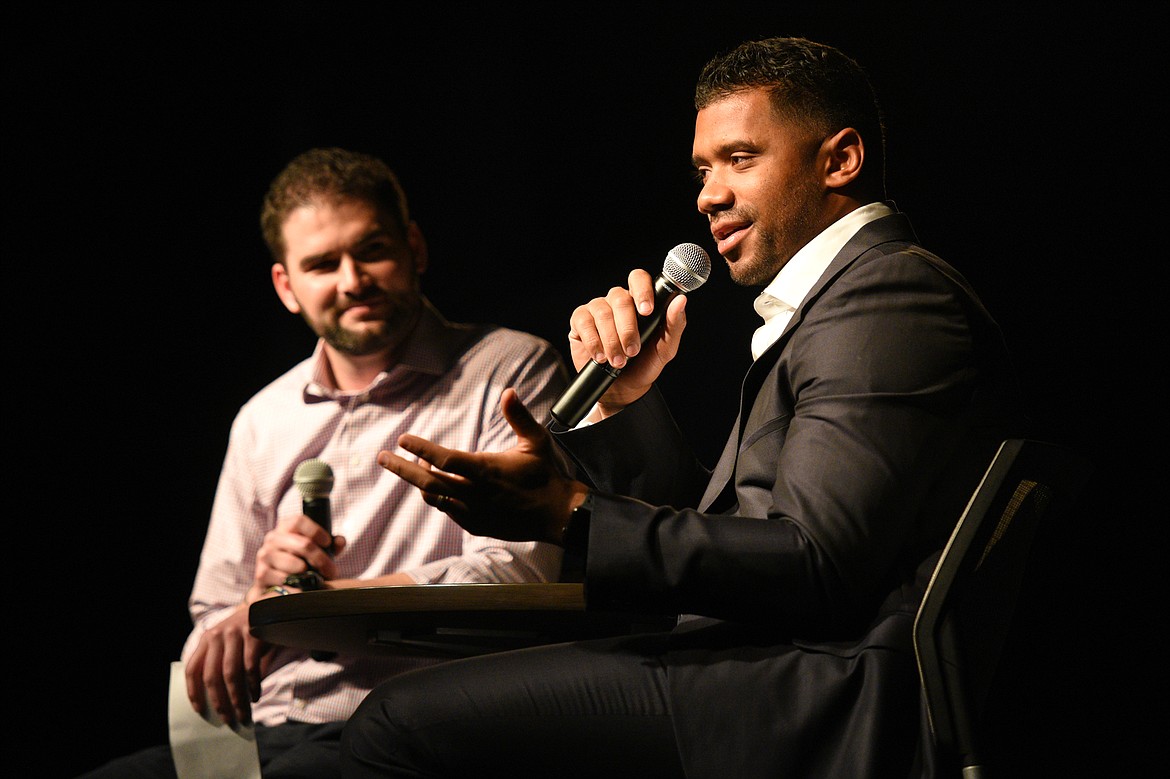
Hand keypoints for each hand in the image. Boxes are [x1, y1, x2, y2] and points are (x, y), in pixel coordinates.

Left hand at [185, 603, 272, 726]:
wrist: (270, 606)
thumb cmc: (247, 633)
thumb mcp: (229, 644)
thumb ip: (222, 665)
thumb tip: (222, 701)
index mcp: (206, 639)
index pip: (192, 669)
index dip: (193, 692)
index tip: (200, 711)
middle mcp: (217, 636)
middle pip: (212, 676)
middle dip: (219, 702)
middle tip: (227, 720)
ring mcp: (235, 635)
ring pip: (231, 675)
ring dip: (237, 698)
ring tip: (243, 714)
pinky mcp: (253, 635)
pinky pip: (250, 667)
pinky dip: (253, 685)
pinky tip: (255, 696)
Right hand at [253, 514, 345, 594]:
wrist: (274, 586)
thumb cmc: (300, 562)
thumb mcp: (316, 551)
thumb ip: (331, 544)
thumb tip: (339, 541)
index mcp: (285, 527)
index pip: (299, 521)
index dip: (316, 531)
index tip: (328, 543)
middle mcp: (273, 538)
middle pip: (303, 544)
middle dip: (321, 559)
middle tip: (332, 571)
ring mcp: (265, 555)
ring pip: (295, 564)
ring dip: (310, 575)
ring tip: (317, 580)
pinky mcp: (261, 574)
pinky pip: (285, 580)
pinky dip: (297, 585)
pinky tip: (301, 587)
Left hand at [377, 389, 587, 543]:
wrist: (556, 514)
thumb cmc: (545, 474)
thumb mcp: (536, 441)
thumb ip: (519, 417)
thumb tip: (508, 391)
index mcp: (486, 470)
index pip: (445, 459)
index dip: (421, 449)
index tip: (402, 440)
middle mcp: (475, 493)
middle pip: (429, 482)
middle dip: (402, 469)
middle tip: (382, 457)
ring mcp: (473, 512)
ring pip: (435, 497)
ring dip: (420, 482)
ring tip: (414, 467)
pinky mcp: (475, 525)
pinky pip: (448, 510)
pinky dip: (438, 496)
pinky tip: (436, 486)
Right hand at [567, 268, 688, 416]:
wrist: (623, 389)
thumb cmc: (645, 364)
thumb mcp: (665, 348)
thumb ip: (674, 324)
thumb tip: (681, 300)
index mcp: (639, 301)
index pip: (638, 279)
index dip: (642, 290)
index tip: (647, 311)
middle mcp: (617, 301)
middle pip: (619, 298)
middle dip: (627, 328)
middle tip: (632, 352)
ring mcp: (597, 309)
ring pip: (602, 312)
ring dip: (611, 340)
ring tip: (618, 361)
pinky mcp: (579, 321)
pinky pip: (583, 322)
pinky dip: (593, 341)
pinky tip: (600, 356)